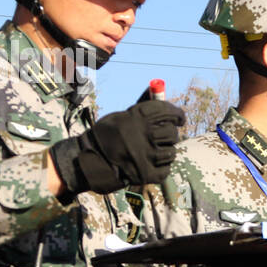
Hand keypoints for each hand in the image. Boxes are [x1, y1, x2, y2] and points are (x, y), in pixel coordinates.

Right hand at [49, 100, 186, 195]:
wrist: (87, 162)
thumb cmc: (105, 137)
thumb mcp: (119, 117)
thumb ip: (139, 110)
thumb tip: (156, 93)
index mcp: (136, 117)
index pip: (166, 111)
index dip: (177, 114)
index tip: (179, 118)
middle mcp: (143, 135)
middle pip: (171, 132)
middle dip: (171, 134)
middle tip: (165, 136)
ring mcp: (146, 155)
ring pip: (171, 152)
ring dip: (166, 151)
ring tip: (155, 152)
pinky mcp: (146, 174)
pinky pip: (166, 169)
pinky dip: (161, 167)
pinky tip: (151, 164)